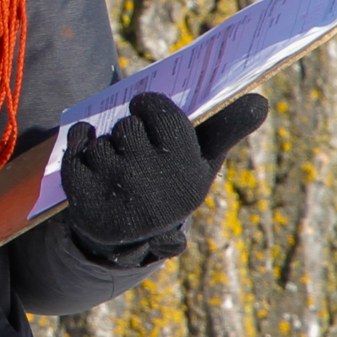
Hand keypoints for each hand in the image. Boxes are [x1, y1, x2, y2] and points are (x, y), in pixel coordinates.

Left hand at [61, 91, 267, 254]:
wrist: (129, 234)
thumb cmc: (171, 183)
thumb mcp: (202, 161)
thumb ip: (229, 127)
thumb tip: (261, 102)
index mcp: (187, 178)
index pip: (161, 114)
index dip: (150, 105)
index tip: (147, 107)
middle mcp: (152, 187)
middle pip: (129, 126)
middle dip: (130, 129)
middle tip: (136, 148)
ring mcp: (114, 193)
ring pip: (102, 138)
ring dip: (106, 143)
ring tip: (118, 166)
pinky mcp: (83, 197)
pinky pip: (75, 145)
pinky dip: (79, 140)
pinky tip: (89, 151)